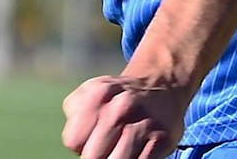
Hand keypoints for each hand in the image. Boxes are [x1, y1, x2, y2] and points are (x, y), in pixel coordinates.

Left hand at [61, 74, 191, 158]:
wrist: (162, 85)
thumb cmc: (119, 96)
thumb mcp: (91, 92)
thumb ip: (75, 115)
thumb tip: (77, 145)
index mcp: (99, 94)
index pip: (73, 141)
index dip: (81, 144)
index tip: (92, 136)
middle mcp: (122, 107)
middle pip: (92, 156)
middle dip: (98, 153)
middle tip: (108, 143)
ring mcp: (143, 124)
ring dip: (115, 158)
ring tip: (122, 146)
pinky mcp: (161, 141)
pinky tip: (136, 149)